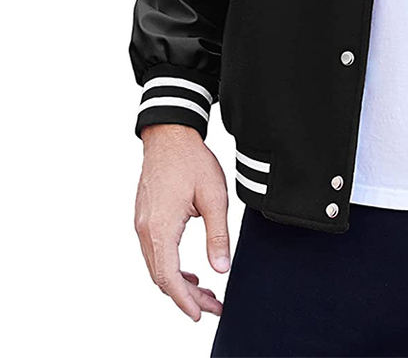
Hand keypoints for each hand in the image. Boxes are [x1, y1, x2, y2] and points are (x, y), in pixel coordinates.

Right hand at [135, 124, 229, 319]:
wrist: (169, 136)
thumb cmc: (192, 161)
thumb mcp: (214, 197)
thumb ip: (218, 235)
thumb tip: (222, 270)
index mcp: (161, 227)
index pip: (168, 277)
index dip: (184, 300)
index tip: (200, 315)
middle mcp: (145, 230)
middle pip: (162, 277)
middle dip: (187, 297)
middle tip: (213, 307)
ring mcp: (142, 225)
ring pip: (157, 267)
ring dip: (179, 284)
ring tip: (207, 293)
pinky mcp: (145, 219)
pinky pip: (155, 254)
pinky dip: (172, 268)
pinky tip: (191, 272)